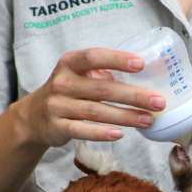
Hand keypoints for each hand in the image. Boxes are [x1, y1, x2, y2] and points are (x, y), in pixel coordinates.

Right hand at [13, 48, 166, 146]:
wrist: (33, 116)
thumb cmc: (68, 92)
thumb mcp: (79, 75)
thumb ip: (104, 74)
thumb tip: (145, 80)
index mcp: (70, 64)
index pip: (94, 57)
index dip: (117, 59)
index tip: (141, 64)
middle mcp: (62, 83)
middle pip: (103, 88)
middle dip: (133, 95)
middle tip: (158, 101)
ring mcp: (58, 105)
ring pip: (96, 111)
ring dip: (125, 116)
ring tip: (148, 119)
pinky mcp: (57, 127)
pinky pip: (82, 130)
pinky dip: (101, 133)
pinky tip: (120, 134)